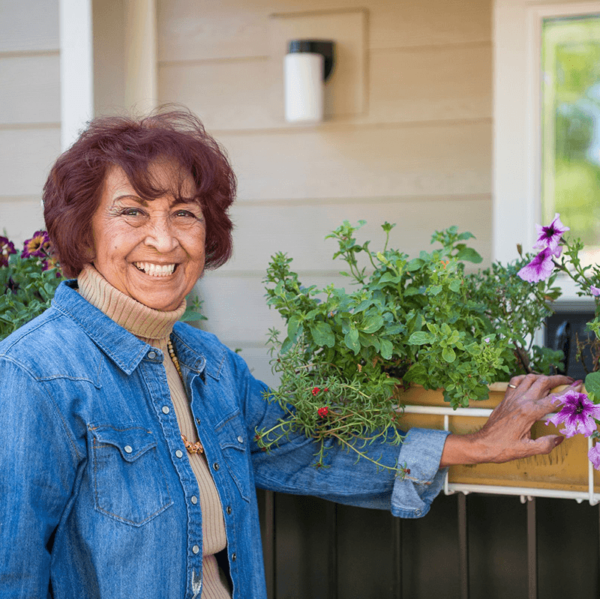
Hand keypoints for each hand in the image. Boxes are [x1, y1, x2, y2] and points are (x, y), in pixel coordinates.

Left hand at [439, 374, 578, 467]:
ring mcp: (511, 398)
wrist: (482, 444)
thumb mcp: (527, 450)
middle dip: (558, 379)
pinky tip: (530, 381)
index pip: (553, 399)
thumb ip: (546, 444)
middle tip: (569, 381)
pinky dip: (525, 378)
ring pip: (529, 378)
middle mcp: (520, 401)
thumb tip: (558, 438)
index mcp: (528, 413)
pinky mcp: (505, 398)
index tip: (577, 387)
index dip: (568, 392)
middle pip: (543, 382)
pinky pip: (515, 381)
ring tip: (553, 381)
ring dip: (543, 377)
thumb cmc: (501, 448)